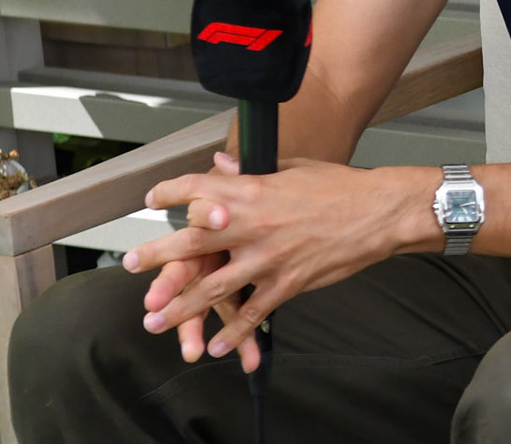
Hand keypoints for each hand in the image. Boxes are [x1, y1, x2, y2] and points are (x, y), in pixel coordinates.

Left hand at [126, 154, 428, 363]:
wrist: (379, 211)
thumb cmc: (341, 186)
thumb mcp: (294, 168)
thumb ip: (252, 171)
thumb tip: (221, 164)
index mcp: (254, 192)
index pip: (200, 189)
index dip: (171, 192)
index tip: (153, 197)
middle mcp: (254, 225)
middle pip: (192, 243)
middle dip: (157, 256)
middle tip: (131, 264)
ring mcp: (269, 258)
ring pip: (213, 287)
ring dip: (181, 307)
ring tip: (156, 319)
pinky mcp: (288, 283)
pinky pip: (253, 313)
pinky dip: (233, 333)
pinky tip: (217, 346)